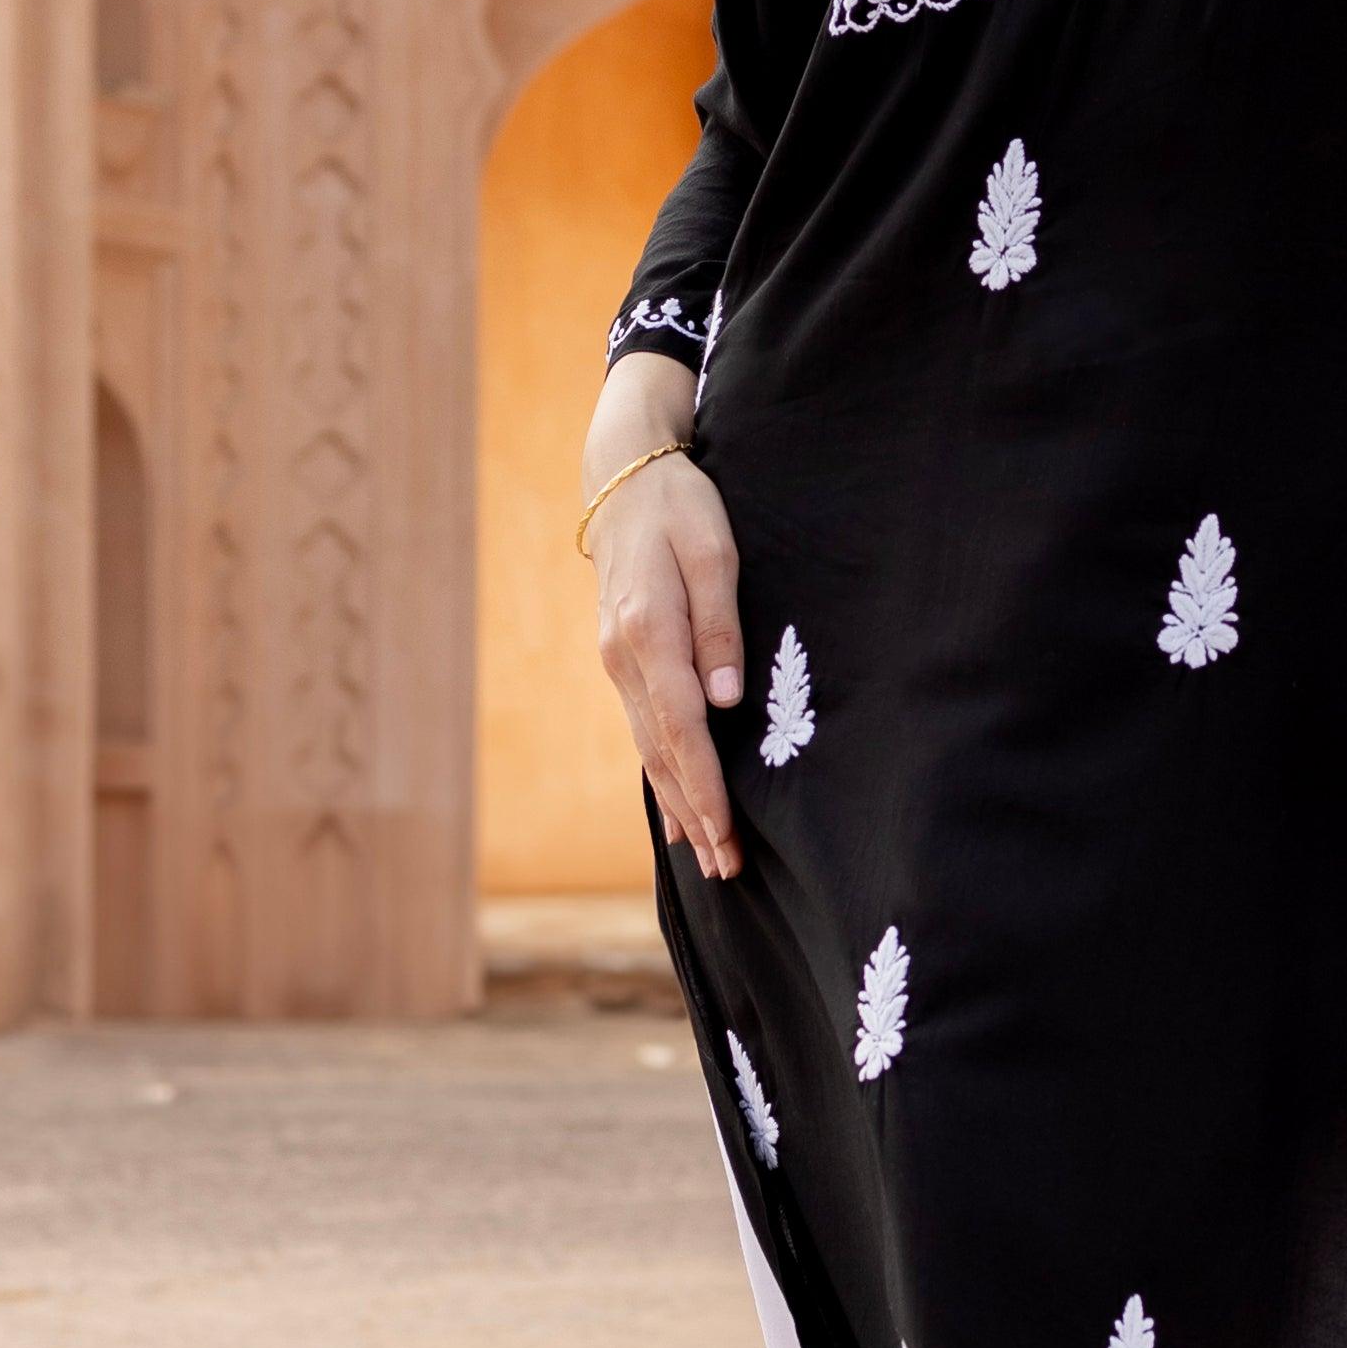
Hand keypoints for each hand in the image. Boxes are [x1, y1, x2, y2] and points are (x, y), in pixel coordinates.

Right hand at [591, 400, 749, 877]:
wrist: (623, 479)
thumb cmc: (680, 508)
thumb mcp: (713, 551)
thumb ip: (720, 626)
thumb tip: (725, 701)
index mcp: (649, 632)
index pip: (681, 727)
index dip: (704, 785)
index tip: (727, 831)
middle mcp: (624, 659)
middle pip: (663, 752)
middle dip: (696, 814)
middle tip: (729, 868)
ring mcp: (617, 664)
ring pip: (649, 749)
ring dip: (680, 805)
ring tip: (709, 857)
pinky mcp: (622, 662)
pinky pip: (643, 731)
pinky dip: (661, 775)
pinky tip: (675, 814)